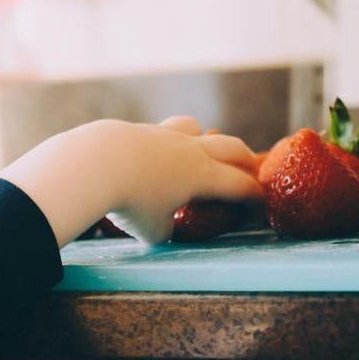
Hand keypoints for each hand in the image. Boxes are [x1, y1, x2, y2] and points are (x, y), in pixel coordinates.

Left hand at [0, 117, 261, 245]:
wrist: (96, 164)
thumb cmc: (130, 202)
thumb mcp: (153, 231)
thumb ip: (165, 229)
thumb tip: (163, 228)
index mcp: (203, 176)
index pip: (240, 185)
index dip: (255, 195)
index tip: (262, 202)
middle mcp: (190, 150)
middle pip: (231, 147)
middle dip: (245, 159)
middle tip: (251, 169)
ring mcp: (164, 135)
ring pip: (196, 128)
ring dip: (205, 139)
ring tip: (202, 151)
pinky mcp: (139, 130)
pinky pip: (163, 131)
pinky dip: (168, 142)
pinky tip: (154, 154)